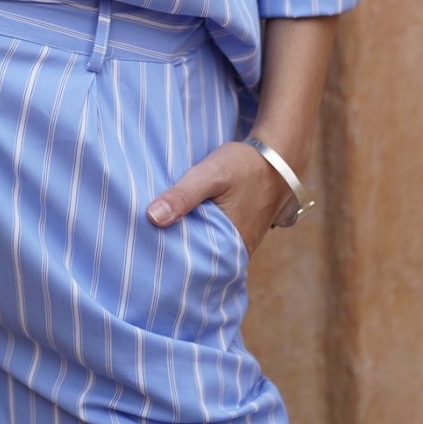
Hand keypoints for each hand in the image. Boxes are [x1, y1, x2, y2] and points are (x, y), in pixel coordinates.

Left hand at [146, 140, 292, 256]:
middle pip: (199, 260)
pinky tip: (183, 224)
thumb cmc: (245, 165)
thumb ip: (183, 195)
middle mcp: (238, 251)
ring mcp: (241, 243)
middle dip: (175, 254)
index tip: (143, 254)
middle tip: (144, 247)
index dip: (167, 260)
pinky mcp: (241, 232)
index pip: (191, 266)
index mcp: (230, 245)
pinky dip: (200, 233)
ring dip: (188, 242)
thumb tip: (152, 217)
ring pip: (207, 249)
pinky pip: (216, 240)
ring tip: (157, 237)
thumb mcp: (211, 174)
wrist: (279, 157)